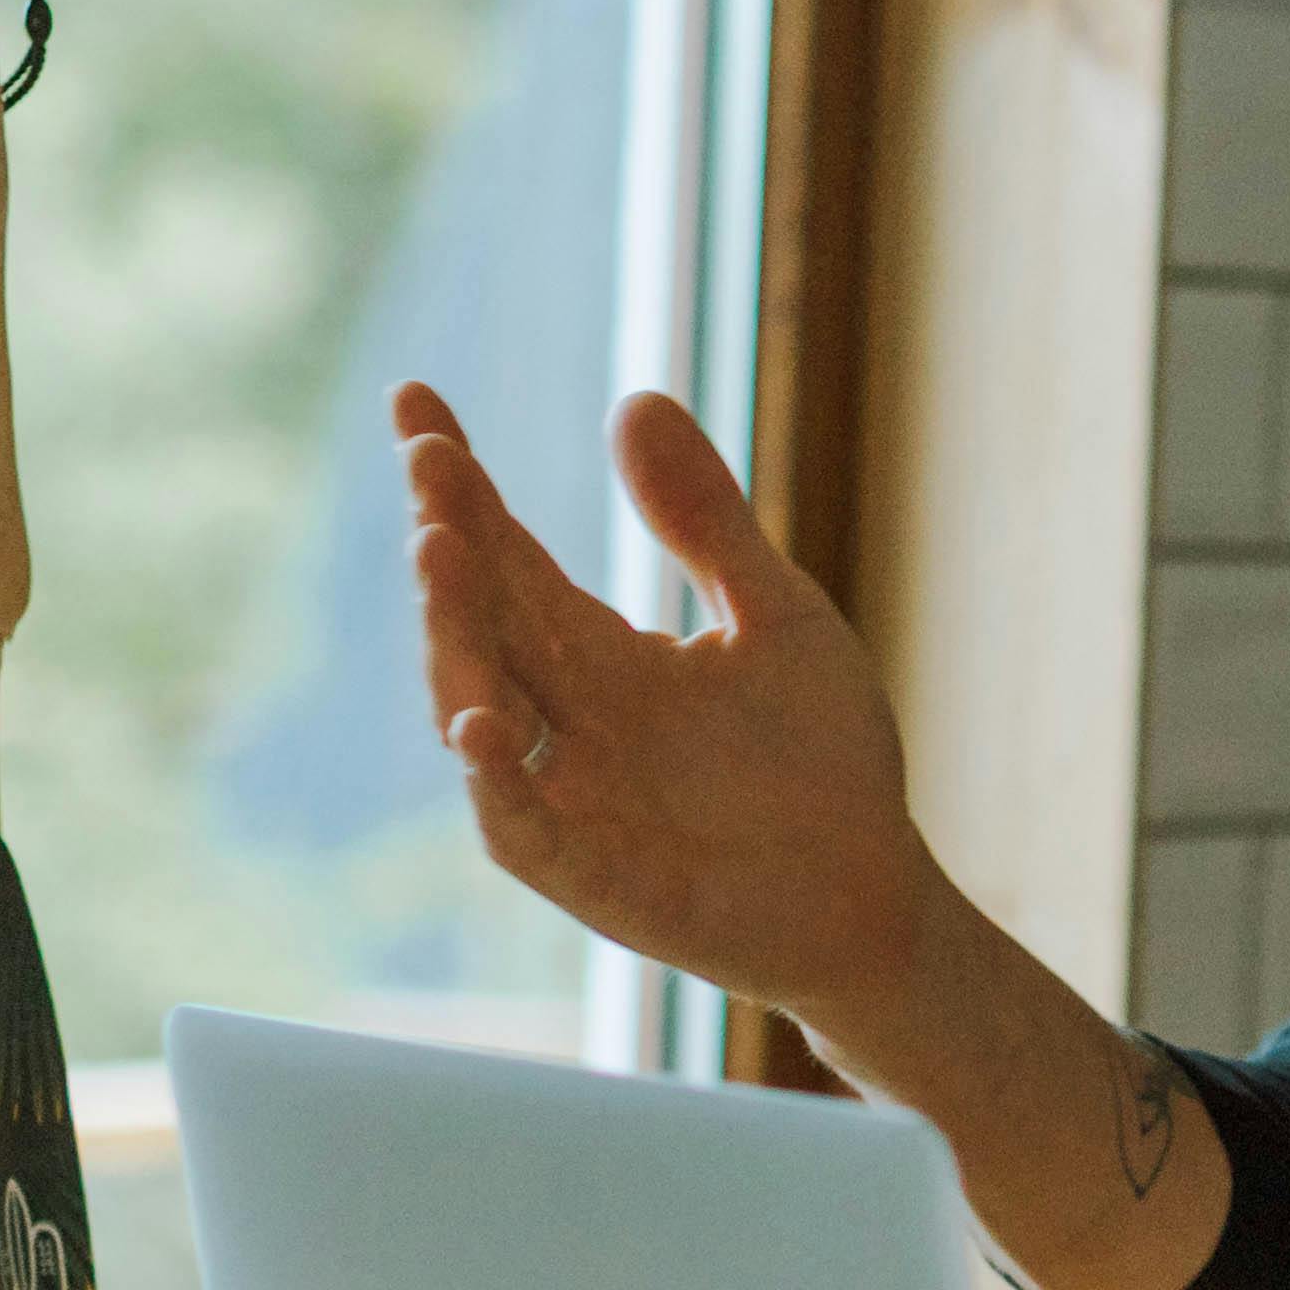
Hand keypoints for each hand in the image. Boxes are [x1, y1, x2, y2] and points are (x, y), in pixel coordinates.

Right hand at [401, 382, 941, 1041]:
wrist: (874, 894)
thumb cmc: (822, 760)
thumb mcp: (776, 616)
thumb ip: (707, 523)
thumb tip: (633, 398)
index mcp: (603, 653)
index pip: (512, 554)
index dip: (463, 483)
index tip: (415, 396)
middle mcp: (566, 717)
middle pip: (485, 618)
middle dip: (451, 540)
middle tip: (431, 459)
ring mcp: (568, 794)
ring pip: (479, 707)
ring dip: (455, 635)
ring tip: (441, 550)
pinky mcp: (587, 873)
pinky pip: (520, 823)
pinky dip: (496, 779)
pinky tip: (480, 724)